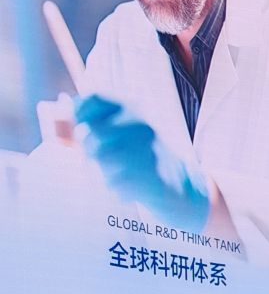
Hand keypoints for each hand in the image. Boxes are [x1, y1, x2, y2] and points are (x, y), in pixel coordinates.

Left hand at [74, 95, 212, 232]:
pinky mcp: (147, 176)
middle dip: (88, 152)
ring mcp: (145, 150)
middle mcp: (139, 125)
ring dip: (101, 173)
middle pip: (88, 134)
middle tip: (104, 162)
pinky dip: (116, 191)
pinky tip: (134, 190)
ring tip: (120, 177)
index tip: (84, 132)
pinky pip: (111, 182)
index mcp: (132, 109)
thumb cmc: (145, 162)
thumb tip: (57, 110)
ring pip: (98, 159)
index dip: (79, 117)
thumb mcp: (124, 135)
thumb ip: (91, 123)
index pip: (90, 101)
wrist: (187, 192)